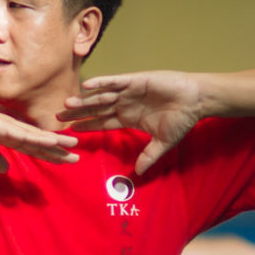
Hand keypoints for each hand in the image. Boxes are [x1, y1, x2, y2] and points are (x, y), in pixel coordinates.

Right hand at [0, 97, 79, 172]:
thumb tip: (6, 169)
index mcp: (8, 136)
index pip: (32, 148)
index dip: (48, 155)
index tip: (63, 160)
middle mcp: (13, 130)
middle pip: (39, 143)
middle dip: (58, 151)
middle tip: (76, 158)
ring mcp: (9, 127)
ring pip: (36, 138)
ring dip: (55, 143)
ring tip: (73, 147)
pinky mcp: (2, 127)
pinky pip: (23, 134)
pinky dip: (38, 138)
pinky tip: (52, 142)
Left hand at [59, 70, 205, 173]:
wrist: (196, 100)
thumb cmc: (182, 119)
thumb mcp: (162, 142)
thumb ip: (149, 156)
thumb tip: (139, 174)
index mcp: (128, 118)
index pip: (101, 124)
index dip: (86, 127)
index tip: (69, 132)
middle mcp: (125, 104)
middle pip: (95, 110)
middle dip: (78, 114)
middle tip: (58, 117)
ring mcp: (129, 92)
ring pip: (101, 96)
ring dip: (84, 100)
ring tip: (67, 104)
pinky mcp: (136, 80)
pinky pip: (115, 81)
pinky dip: (101, 82)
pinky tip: (86, 85)